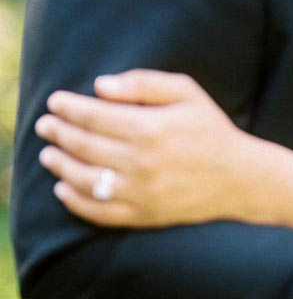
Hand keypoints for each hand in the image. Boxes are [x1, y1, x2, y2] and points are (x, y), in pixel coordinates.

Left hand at [36, 70, 253, 226]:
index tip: (54, 102)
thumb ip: (143, 83)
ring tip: (48, 155)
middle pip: (83, 145)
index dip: (68, 107)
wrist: (241, 178)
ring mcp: (140, 192)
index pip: (93, 115)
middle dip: (58, 133)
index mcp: (150, 128)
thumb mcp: (187, 92)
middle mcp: (141, 162)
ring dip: (59, 165)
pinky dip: (74, 201)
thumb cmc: (211, 129)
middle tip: (45, 125)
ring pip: (83, 179)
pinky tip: (63, 188)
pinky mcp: (143, 215)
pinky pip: (98, 211)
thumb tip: (100, 86)